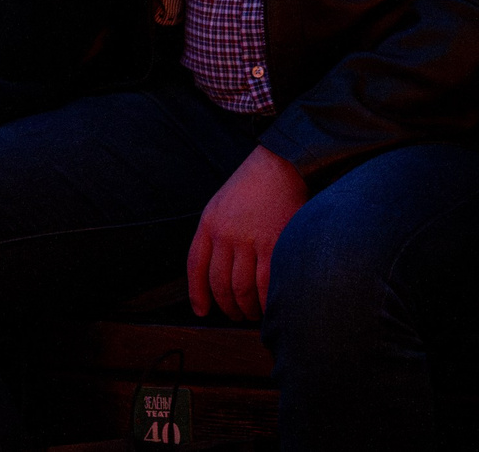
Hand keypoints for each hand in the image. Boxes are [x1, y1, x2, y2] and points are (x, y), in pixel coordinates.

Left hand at [186, 147, 309, 322]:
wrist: (282, 164)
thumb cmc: (253, 184)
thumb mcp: (220, 204)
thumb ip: (214, 234)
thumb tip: (214, 273)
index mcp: (209, 223)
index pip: (196, 267)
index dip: (197, 294)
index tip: (202, 311)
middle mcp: (226, 234)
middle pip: (219, 284)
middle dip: (227, 306)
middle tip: (236, 315)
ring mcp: (250, 239)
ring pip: (242, 288)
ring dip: (246, 308)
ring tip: (252, 314)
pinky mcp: (275, 242)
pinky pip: (266, 283)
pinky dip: (266, 301)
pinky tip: (268, 305)